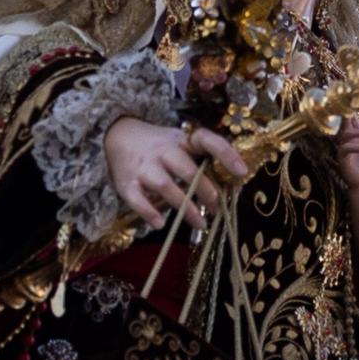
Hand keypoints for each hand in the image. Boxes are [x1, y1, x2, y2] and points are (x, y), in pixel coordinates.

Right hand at [103, 113, 244, 232]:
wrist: (116, 135)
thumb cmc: (158, 146)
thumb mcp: (180, 143)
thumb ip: (201, 160)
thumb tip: (231, 186)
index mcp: (181, 140)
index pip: (207, 140)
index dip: (226, 154)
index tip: (242, 172)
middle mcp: (162, 151)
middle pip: (187, 170)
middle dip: (206, 191)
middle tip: (217, 208)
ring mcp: (144, 167)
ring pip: (166, 186)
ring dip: (186, 207)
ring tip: (201, 224)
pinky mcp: (126, 183)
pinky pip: (138, 200)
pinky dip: (149, 213)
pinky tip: (161, 224)